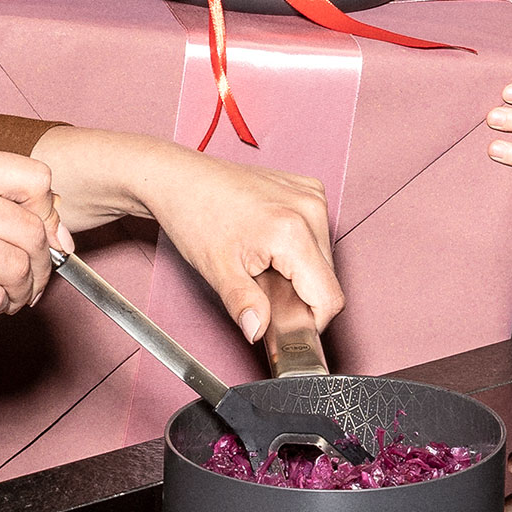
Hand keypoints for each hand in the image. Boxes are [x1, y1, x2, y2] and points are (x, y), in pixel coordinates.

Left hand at [37, 128, 342, 343]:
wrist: (181, 179)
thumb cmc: (195, 216)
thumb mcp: (217, 270)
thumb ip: (244, 305)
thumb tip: (259, 332)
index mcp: (294, 231)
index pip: (330, 298)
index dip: (310, 322)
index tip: (286, 325)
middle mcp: (310, 208)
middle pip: (328, 279)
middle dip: (301, 296)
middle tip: (264, 291)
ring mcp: (311, 194)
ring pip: (325, 258)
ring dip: (301, 272)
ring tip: (264, 265)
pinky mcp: (307, 188)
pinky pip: (318, 232)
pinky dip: (300, 248)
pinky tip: (270, 244)